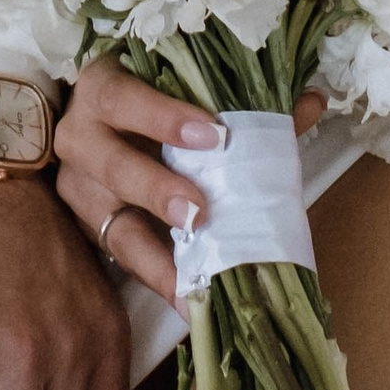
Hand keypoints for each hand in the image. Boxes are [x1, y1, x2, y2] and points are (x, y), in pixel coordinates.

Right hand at [54, 59, 325, 301]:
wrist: (95, 123)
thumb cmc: (147, 98)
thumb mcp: (182, 90)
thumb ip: (243, 98)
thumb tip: (311, 101)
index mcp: (102, 88)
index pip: (121, 97)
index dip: (162, 117)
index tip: (215, 136)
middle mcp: (80, 136)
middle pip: (109, 164)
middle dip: (155, 188)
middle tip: (199, 211)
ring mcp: (78, 188)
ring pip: (110, 223)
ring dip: (156, 253)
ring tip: (196, 277)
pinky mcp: (89, 229)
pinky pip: (122, 259)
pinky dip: (159, 279)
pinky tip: (190, 301)